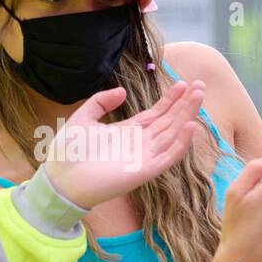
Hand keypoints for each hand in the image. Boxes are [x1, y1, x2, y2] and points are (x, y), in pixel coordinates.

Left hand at [43, 80, 204, 210]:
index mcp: (127, 132)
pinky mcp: (146, 171)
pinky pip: (168, 156)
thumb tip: (123, 91)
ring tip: (198, 96)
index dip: (170, 100)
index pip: (155, 114)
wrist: (61, 178)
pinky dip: (181, 143)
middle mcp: (139, 144)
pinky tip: (191, 126)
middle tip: (200, 85)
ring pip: (172, 134)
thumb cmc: (69, 152)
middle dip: (185, 104)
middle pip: (169, 121)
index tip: (182, 83)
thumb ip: (102, 102)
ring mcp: (144, 157)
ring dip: (187, 116)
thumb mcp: (84, 117)